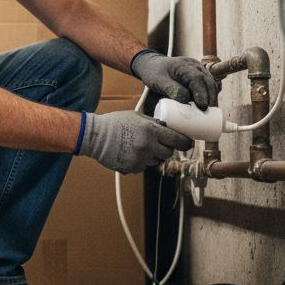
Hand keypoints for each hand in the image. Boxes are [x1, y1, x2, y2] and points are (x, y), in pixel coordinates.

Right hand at [79, 110, 193, 173]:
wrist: (95, 137)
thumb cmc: (115, 123)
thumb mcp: (137, 116)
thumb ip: (154, 123)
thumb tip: (168, 127)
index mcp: (150, 130)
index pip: (176, 139)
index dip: (185, 142)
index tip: (188, 143)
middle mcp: (148, 145)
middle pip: (168, 152)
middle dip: (167, 148)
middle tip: (159, 144)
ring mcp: (140, 158)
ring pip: (157, 161)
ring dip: (153, 155)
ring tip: (140, 147)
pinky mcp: (133, 168)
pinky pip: (144, 167)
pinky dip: (142, 162)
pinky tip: (132, 153)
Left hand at [131, 51, 219, 108]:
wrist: (152, 65)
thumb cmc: (154, 73)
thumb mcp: (159, 81)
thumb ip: (172, 90)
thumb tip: (186, 102)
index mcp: (184, 65)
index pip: (197, 79)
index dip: (201, 93)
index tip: (202, 106)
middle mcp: (195, 66)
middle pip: (208, 81)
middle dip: (210, 97)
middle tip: (208, 113)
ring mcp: (199, 70)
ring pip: (211, 83)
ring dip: (212, 97)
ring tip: (210, 112)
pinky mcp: (199, 76)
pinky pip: (208, 85)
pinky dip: (210, 95)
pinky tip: (209, 105)